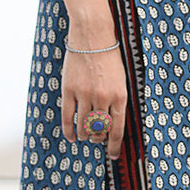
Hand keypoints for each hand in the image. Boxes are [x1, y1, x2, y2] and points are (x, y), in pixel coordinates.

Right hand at [62, 45, 126, 161]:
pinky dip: (69, 131)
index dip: (114, 146)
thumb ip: (117, 101)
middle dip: (99, 138)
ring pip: (84, 127)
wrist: (93, 36)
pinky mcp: (69, 90)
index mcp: (120, 96)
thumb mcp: (121, 79)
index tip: (112, 154)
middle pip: (100, 130)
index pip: (117, 130)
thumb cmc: (110, 56)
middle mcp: (102, 98)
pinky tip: (72, 137)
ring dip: (86, 135)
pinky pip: (68, 118)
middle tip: (98, 138)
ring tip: (86, 135)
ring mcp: (84, 94)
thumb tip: (112, 124)